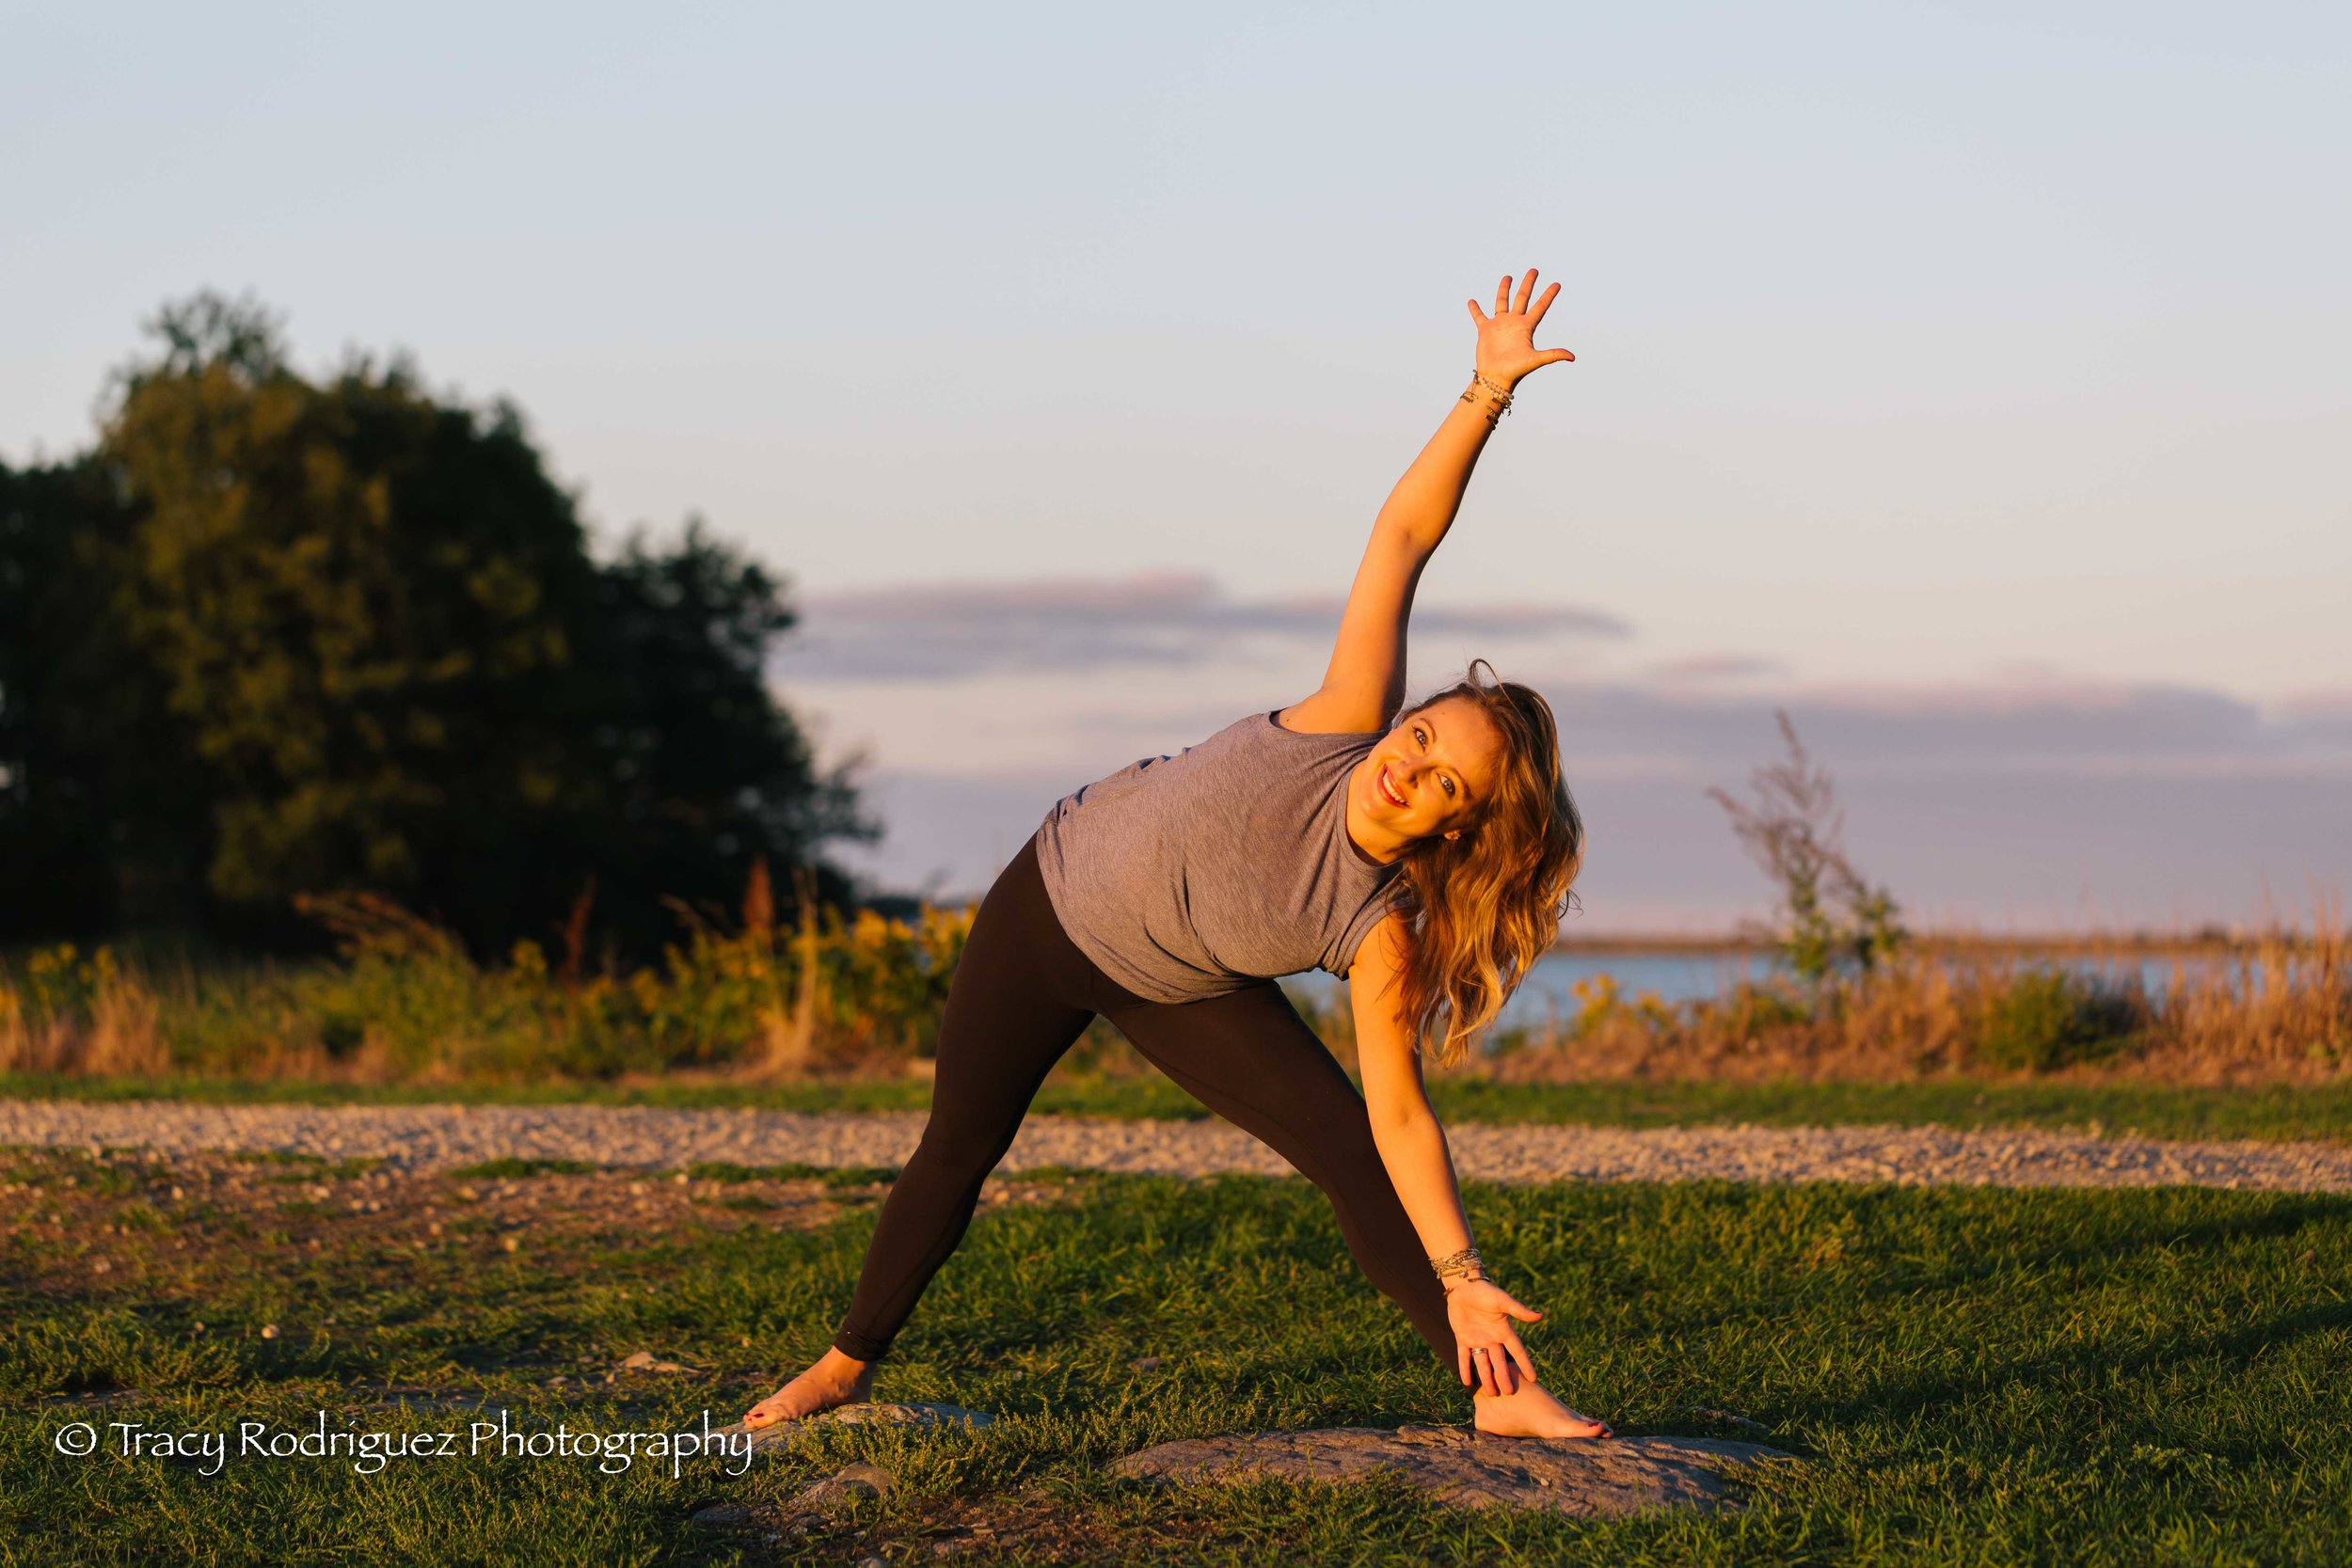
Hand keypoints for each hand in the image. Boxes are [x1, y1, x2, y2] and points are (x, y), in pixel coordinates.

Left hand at [1444, 1276, 1542, 1395]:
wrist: (1464, 1286)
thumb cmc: (1486, 1291)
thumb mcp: (1503, 1300)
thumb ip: (1519, 1310)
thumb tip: (1540, 1316)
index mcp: (1504, 1330)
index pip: (1517, 1351)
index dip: (1525, 1364)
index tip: (1533, 1379)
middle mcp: (1493, 1338)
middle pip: (1500, 1362)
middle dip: (1504, 1377)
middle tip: (1509, 1393)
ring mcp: (1478, 1339)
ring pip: (1483, 1363)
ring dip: (1486, 1378)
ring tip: (1491, 1394)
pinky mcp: (1463, 1338)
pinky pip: (1465, 1357)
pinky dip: (1465, 1369)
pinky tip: (1467, 1383)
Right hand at [1467, 269, 1574, 389]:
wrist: (1495, 378)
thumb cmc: (1516, 370)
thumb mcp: (1535, 360)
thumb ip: (1553, 355)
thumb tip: (1572, 357)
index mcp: (1526, 327)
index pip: (1540, 307)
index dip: (1549, 295)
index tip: (1557, 284)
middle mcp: (1514, 323)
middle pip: (1522, 298)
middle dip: (1528, 284)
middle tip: (1534, 270)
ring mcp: (1499, 325)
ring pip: (1502, 302)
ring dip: (1504, 290)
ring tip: (1508, 277)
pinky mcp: (1485, 330)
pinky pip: (1479, 316)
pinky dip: (1475, 309)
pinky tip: (1472, 301)